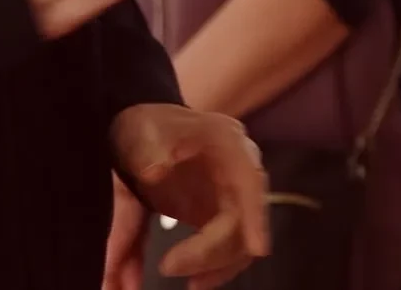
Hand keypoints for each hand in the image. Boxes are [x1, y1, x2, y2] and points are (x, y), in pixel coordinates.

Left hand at [111, 103, 268, 289]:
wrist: (143, 128)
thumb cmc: (147, 126)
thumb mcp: (144, 133)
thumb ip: (148, 153)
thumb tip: (153, 173)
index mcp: (226, 141)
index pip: (250, 179)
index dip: (256, 214)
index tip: (258, 248)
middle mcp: (238, 169)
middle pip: (243, 218)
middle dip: (212, 250)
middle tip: (169, 265)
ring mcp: (232, 194)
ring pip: (239, 240)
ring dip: (216, 266)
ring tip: (188, 283)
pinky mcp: (220, 215)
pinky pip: (227, 248)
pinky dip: (212, 268)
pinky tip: (194, 280)